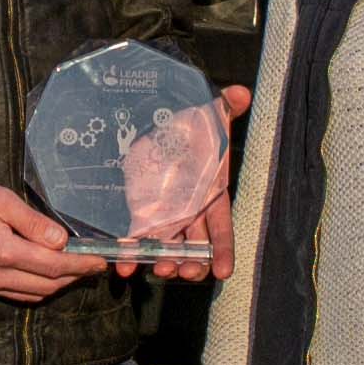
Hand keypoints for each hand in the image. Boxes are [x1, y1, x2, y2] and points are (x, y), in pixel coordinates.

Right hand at [0, 179, 106, 302]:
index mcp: (5, 252)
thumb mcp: (1, 200)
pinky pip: (21, 295)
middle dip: (75, 276)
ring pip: (37, 294)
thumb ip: (33, 222)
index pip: (53, 265)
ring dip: (60, 284)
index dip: (80, 264)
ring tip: (77, 269)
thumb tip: (61, 241)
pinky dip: (42, 288)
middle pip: (49, 284)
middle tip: (94, 265)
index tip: (100, 261)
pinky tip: (51, 276)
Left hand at [125, 86, 252, 285]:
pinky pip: (138, 239)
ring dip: (164, 262)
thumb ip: (225, 107)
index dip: (223, 250)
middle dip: (192, 262)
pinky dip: (131, 254)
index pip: (222, 228)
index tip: (224, 271)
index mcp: (211, 196)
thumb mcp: (207, 115)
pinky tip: (123, 267)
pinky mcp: (142, 215)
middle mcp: (190, 212)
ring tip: (157, 272)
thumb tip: (241, 91)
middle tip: (184, 273)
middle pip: (196, 246)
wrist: (157, 125)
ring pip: (169, 247)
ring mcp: (166, 216)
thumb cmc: (190, 125)